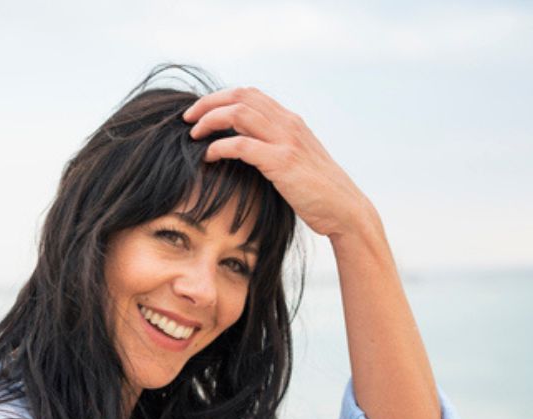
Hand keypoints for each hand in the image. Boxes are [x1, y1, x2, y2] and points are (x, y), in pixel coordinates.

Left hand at [182, 87, 380, 239]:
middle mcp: (288, 123)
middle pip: (240, 95)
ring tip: (194, 135)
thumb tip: (245, 148)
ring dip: (210, 120)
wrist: (345, 211)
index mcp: (290, 121)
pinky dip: (219, 147)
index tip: (199, 112)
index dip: (220, 98)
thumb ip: (274, 148)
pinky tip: (208, 157)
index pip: (249, 93)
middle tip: (187, 119)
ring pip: (238, 113)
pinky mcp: (282, 162)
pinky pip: (241, 145)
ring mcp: (286, 140)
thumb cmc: (317, 193)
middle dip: (208, 103)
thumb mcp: (295, 162)